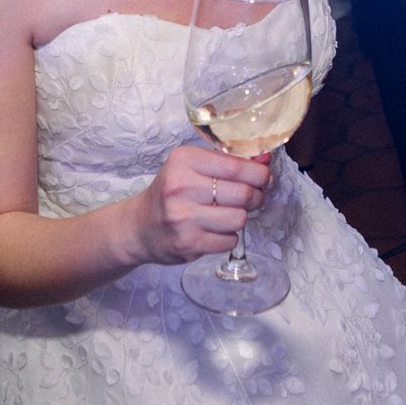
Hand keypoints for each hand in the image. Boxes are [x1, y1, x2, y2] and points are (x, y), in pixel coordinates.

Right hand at [131, 143, 270, 264]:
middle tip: (252, 198)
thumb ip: (226, 163)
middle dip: (256, 197)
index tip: (263, 179)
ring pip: (239, 219)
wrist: (140, 226)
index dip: (259, 175)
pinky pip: (230, 241)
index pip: (237, 167)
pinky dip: (228, 237)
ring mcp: (184, 217)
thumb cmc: (171, 193)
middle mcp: (181, 187)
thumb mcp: (190, 167)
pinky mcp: (188, 243)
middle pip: (243, 194)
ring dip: (240, 218)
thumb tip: (265, 163)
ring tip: (228, 214)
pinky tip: (214, 230)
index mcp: (184, 161)